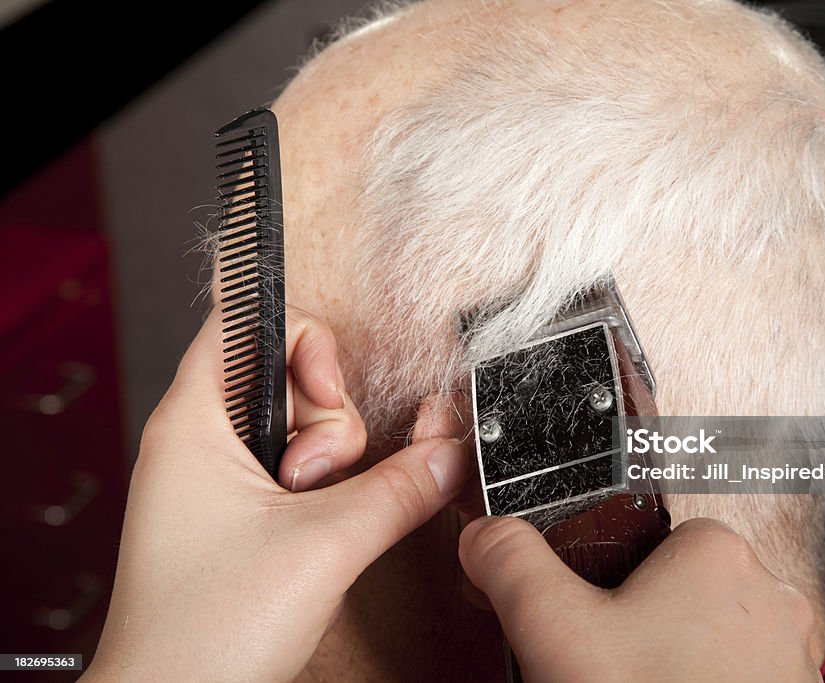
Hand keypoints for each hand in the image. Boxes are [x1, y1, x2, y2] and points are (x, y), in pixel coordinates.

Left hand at [83, 306, 467, 681]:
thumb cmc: (200, 635)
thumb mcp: (324, 546)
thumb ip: (400, 490)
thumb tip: (448, 453)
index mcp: (193, 422)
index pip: (245, 322)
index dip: (303, 340)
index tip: (332, 391)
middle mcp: (199, 442)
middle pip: (289, 378)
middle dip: (329, 423)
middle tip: (316, 481)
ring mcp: (216, 481)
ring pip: (300, 431)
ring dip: (330, 467)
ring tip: (311, 517)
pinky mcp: (234, 516)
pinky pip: (292, 473)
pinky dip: (320, 493)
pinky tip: (316, 526)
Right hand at [459, 516, 822, 681]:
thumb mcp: (554, 627)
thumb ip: (513, 564)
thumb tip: (484, 535)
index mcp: (716, 552)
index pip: (654, 541)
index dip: (611, 582)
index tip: (591, 622)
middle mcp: (771, 594)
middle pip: (682, 591)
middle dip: (644, 628)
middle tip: (610, 669)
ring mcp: (792, 652)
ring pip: (713, 638)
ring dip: (680, 661)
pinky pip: (742, 676)